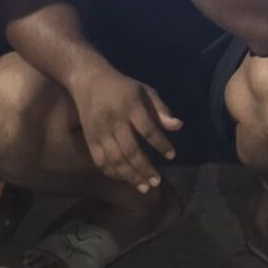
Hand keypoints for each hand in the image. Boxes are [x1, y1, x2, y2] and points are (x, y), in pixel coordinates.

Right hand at [69, 63, 181, 193]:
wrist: (88, 80)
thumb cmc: (123, 87)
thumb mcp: (145, 91)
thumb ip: (161, 109)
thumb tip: (178, 126)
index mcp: (130, 106)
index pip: (148, 129)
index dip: (161, 143)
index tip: (172, 155)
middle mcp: (114, 120)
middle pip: (130, 150)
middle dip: (144, 168)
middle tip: (157, 182)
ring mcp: (100, 132)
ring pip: (115, 159)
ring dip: (130, 176)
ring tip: (144, 187)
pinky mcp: (90, 139)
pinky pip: (101, 161)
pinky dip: (113, 173)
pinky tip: (125, 180)